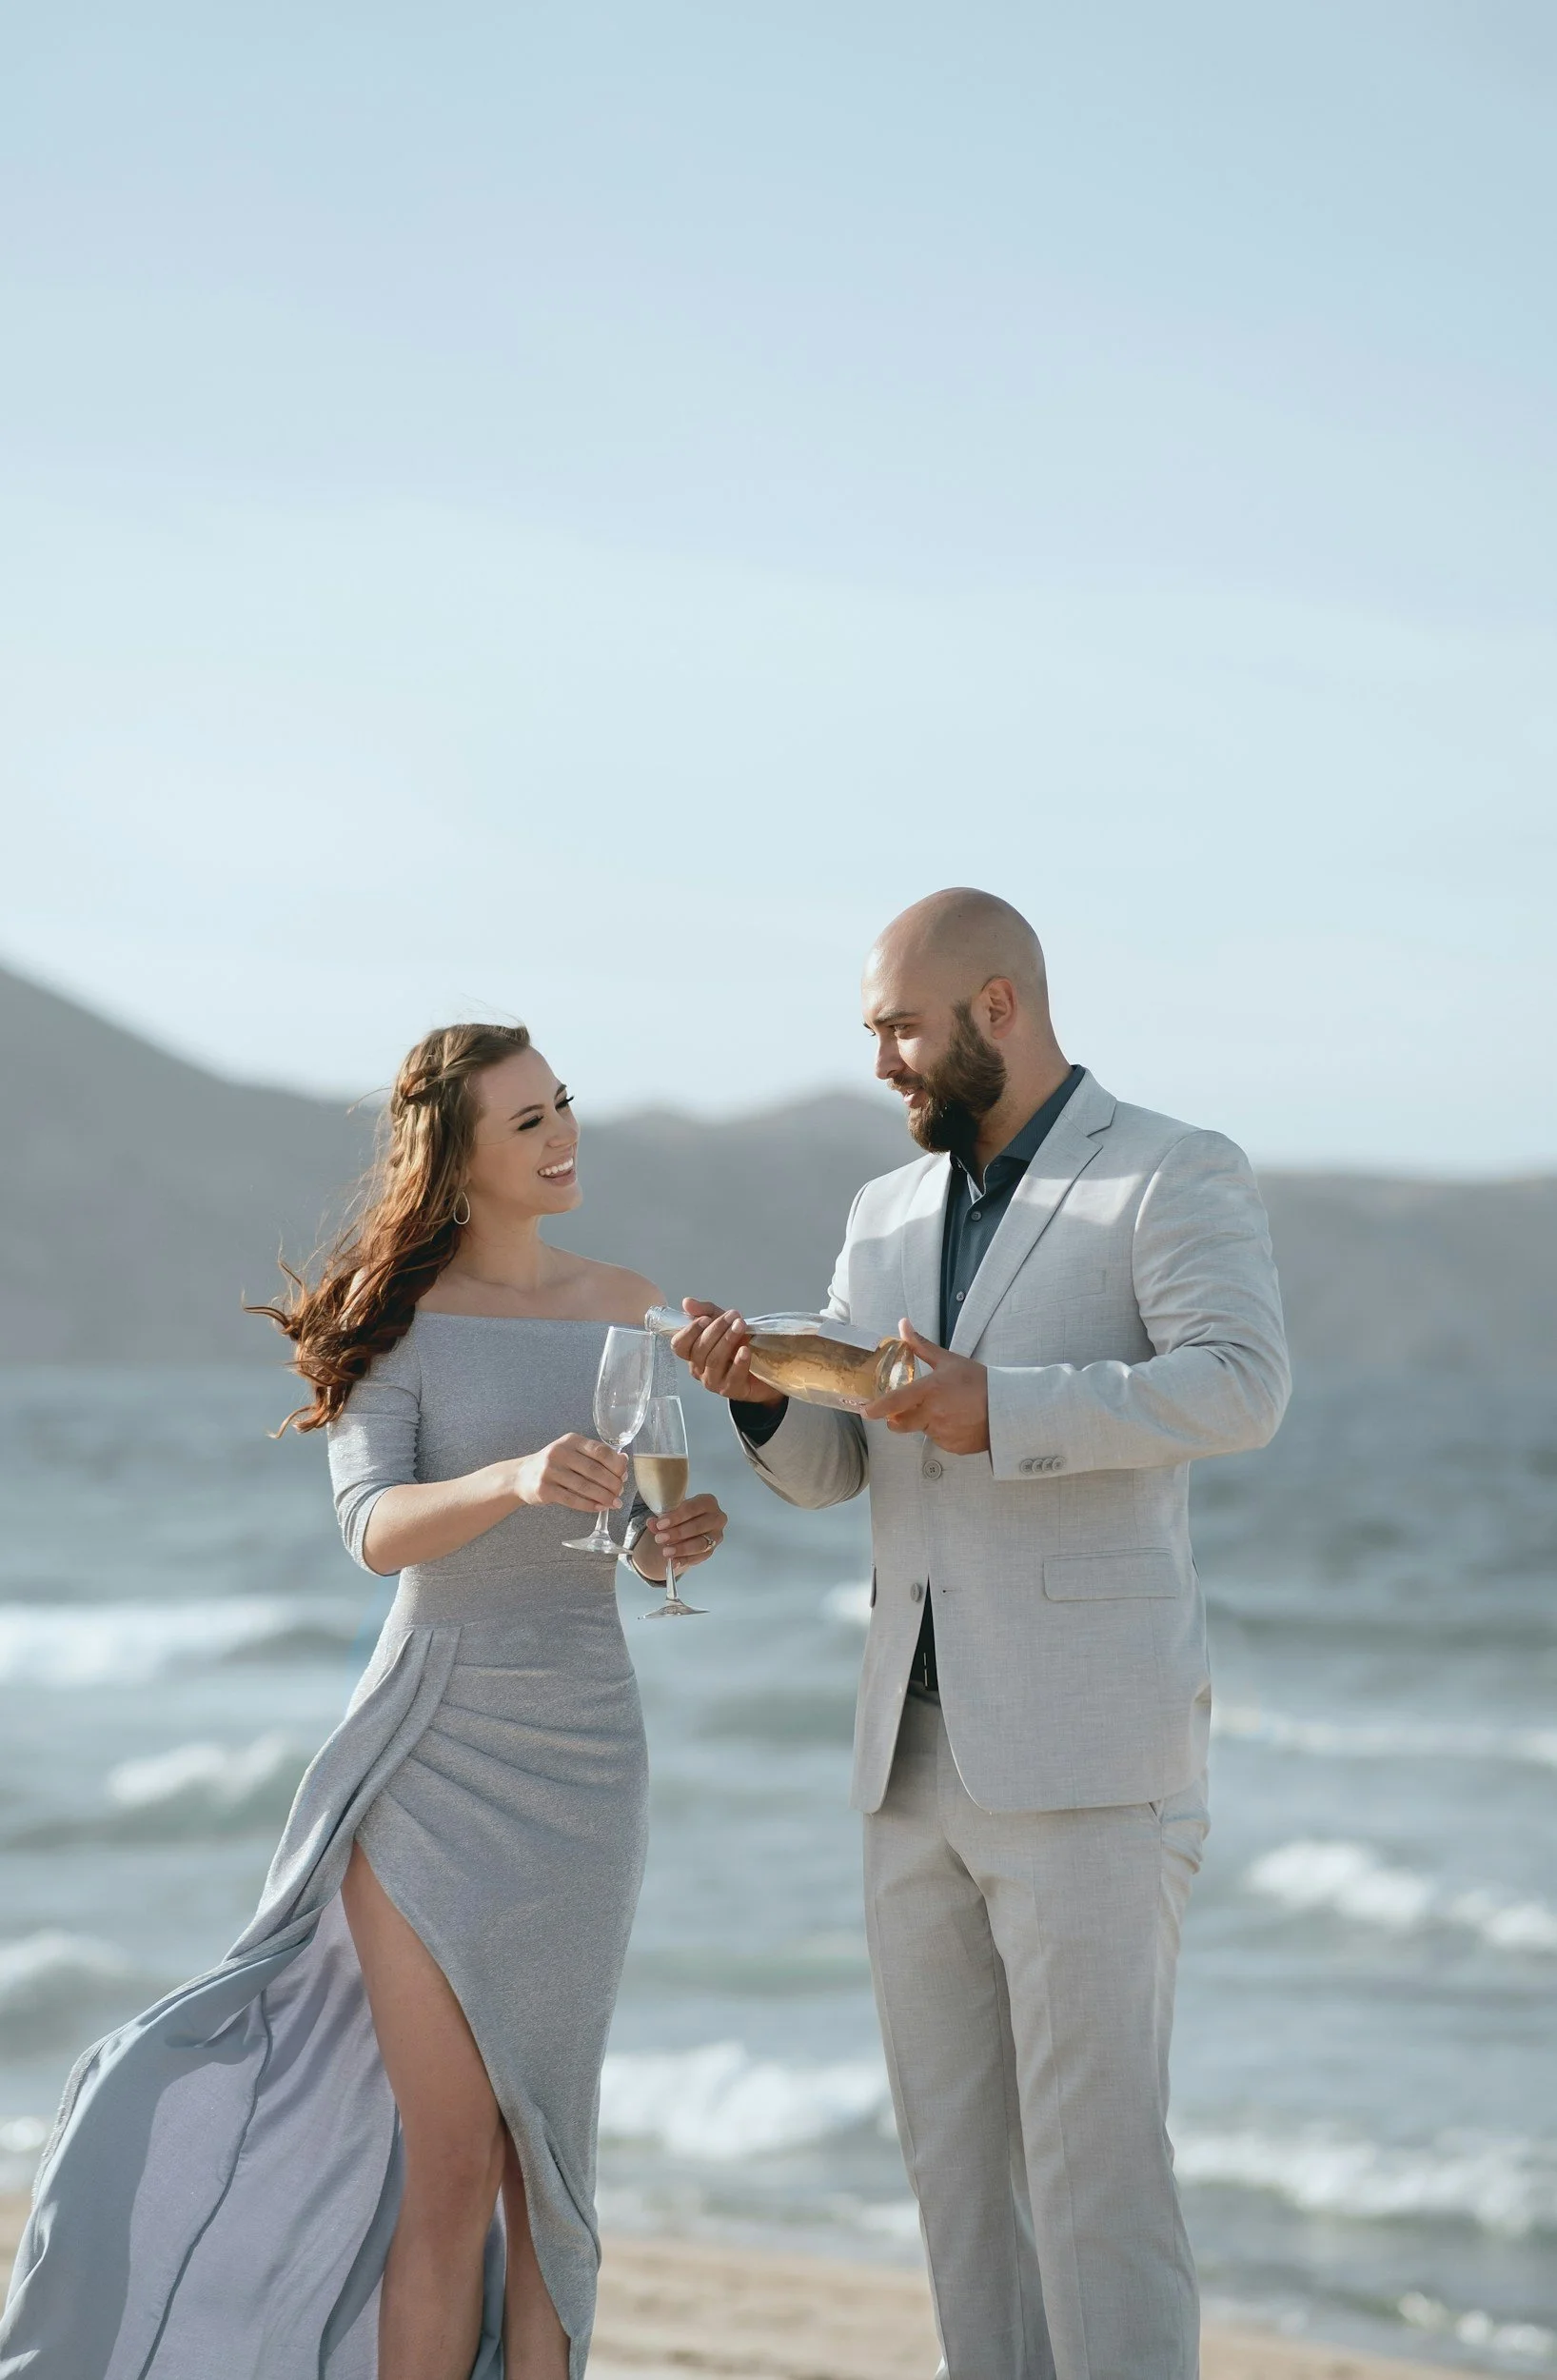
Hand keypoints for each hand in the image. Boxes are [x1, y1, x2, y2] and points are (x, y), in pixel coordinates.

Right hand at [510, 1434, 627, 1511]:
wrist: (522, 1475)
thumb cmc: (555, 1464)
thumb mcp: (573, 1452)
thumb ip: (595, 1456)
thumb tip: (623, 1461)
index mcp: (571, 1440)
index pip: (600, 1450)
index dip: (616, 1464)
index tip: (624, 1475)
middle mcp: (560, 1452)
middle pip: (594, 1470)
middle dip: (612, 1483)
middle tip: (620, 1492)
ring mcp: (550, 1471)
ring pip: (584, 1486)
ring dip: (603, 1496)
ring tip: (614, 1503)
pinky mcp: (544, 1489)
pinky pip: (572, 1499)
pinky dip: (589, 1505)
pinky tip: (599, 1508)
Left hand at [647, 1492, 727, 1568]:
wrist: (687, 1527)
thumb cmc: (681, 1515)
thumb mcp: (671, 1513)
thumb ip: (661, 1518)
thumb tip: (651, 1523)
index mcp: (708, 1502)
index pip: (693, 1508)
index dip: (676, 1517)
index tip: (660, 1524)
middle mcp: (717, 1518)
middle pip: (698, 1526)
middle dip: (677, 1533)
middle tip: (660, 1538)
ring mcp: (716, 1536)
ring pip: (700, 1544)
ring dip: (682, 1548)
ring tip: (666, 1552)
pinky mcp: (711, 1551)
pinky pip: (699, 1557)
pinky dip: (684, 1560)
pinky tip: (673, 1562)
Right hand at [672, 1298, 781, 1406]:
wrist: (766, 1364)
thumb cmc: (738, 1343)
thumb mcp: (723, 1322)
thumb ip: (705, 1311)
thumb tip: (687, 1302)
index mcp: (692, 1353)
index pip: (679, 1345)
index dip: (689, 1332)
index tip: (706, 1318)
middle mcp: (698, 1369)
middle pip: (699, 1351)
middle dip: (716, 1330)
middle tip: (733, 1316)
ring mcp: (713, 1382)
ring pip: (714, 1361)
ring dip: (727, 1341)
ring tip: (741, 1326)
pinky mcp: (730, 1390)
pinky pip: (732, 1376)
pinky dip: (738, 1362)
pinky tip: (745, 1350)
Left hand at [863, 1319, 990, 1453]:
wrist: (1008, 1407)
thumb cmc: (979, 1381)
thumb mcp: (949, 1361)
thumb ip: (922, 1346)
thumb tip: (903, 1325)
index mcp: (930, 1391)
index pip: (895, 1402)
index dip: (876, 1409)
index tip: (865, 1411)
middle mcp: (933, 1415)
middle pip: (900, 1424)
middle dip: (897, 1419)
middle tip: (905, 1409)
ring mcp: (942, 1433)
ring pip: (921, 1431)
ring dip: (924, 1423)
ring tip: (946, 1409)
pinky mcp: (952, 1447)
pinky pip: (938, 1441)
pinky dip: (942, 1432)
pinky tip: (956, 1421)